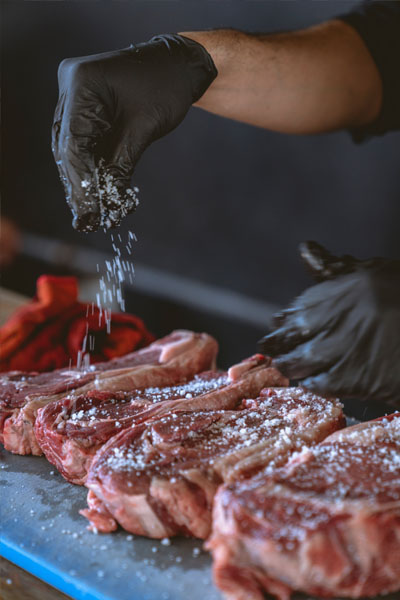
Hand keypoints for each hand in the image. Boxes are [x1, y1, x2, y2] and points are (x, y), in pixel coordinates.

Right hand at [52, 35, 216, 230]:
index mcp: (82, 83)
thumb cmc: (167, 88)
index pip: (73, 142)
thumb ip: (120, 166)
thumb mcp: (144, 129)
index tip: (87, 213)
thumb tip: (108, 205)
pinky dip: (92, 169)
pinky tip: (100, 195)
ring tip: (92, 216)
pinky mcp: (84, 107)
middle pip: (67, 147)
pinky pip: (82, 143)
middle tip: (87, 221)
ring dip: (84, 182)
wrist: (180, 66)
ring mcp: (75, 95)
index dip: (80, 182)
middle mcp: (71, 86)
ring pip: (71, 148)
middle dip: (80, 186)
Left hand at [259, 242, 399, 401]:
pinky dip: (311, 383)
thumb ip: (335, 267)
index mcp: (338, 293)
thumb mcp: (373, 274)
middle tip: (270, 348)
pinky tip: (310, 381)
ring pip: (298, 363)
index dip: (282, 321)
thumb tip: (305, 249)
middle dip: (276, 344)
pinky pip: (321, 385)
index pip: (293, 311)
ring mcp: (343, 352)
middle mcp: (334, 322)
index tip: (277, 325)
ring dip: (288, 365)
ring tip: (285, 365)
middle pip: (287, 339)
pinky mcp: (356, 380)